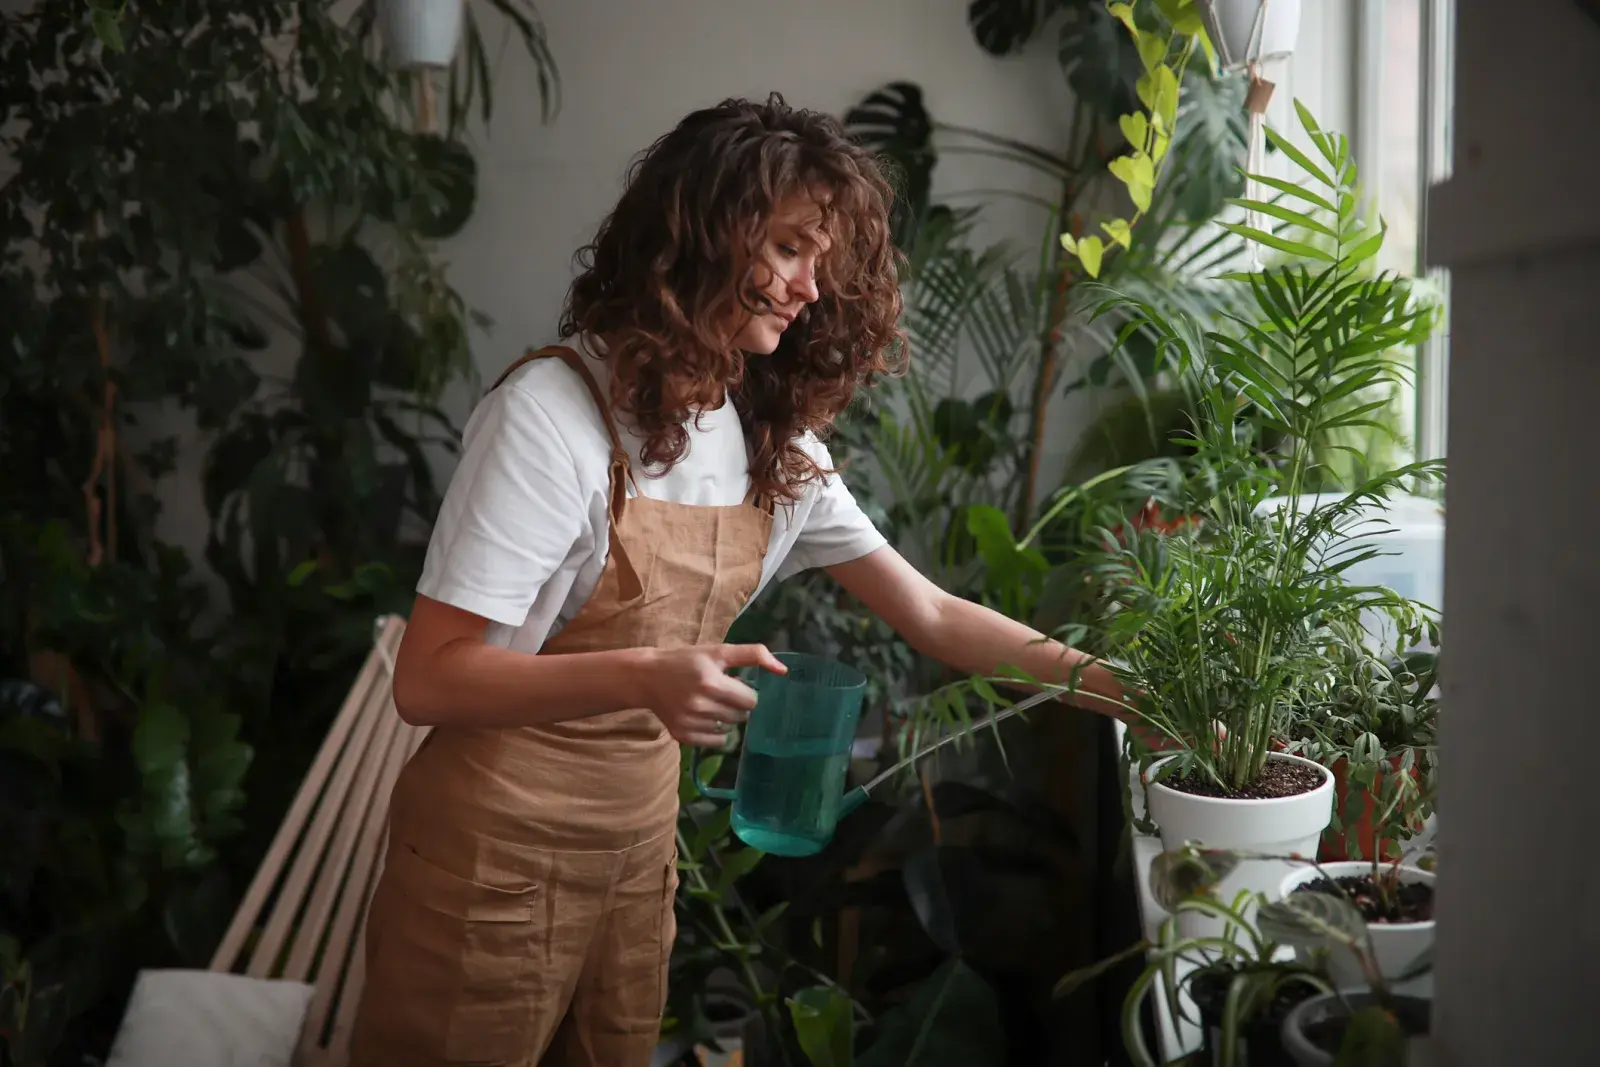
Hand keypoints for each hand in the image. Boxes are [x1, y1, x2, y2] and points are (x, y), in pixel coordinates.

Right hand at [636, 644, 787, 746]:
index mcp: (711, 682)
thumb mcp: (718, 651)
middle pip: (741, 717)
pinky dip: (715, 732)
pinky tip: (704, 718)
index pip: (751, 701)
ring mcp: (690, 723)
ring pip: (729, 730)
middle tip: (721, 694)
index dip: (746, 692)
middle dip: (737, 705)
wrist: (648, 677)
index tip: (734, 685)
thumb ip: (753, 655)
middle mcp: (701, 706)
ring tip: (711, 704)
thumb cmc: (687, 661)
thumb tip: (783, 671)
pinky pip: (715, 742)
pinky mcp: (682, 736)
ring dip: (726, 718)